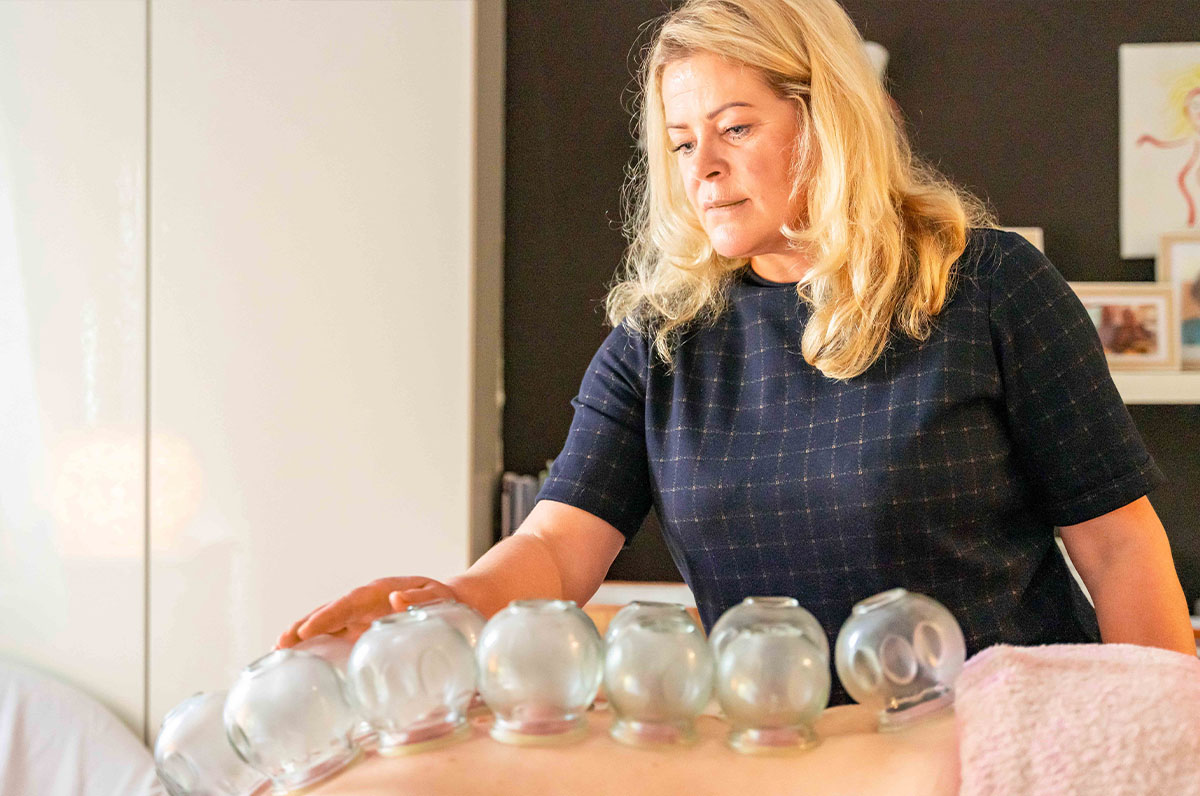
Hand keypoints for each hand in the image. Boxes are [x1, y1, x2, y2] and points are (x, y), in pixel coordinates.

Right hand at [276, 576, 457, 647]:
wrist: (448, 601)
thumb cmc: (443, 600)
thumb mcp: (438, 597)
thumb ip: (420, 598)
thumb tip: (396, 599)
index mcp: (380, 591)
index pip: (349, 603)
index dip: (327, 616)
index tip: (307, 630)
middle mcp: (364, 601)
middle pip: (329, 611)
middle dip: (304, 625)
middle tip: (281, 644)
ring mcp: (360, 614)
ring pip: (326, 622)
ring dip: (302, 634)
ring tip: (278, 651)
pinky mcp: (360, 627)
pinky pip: (334, 633)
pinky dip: (315, 642)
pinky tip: (298, 658)